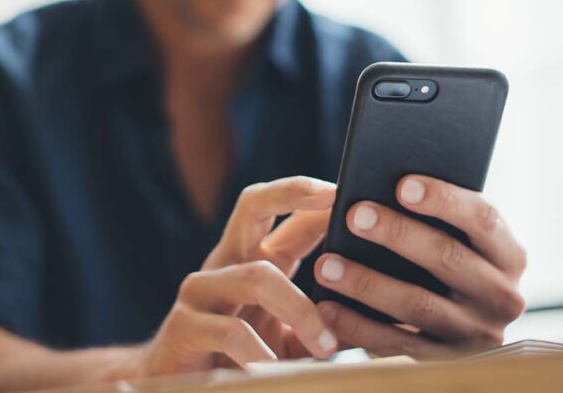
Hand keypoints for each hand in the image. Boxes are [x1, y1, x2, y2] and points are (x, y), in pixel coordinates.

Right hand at [137, 176, 339, 377]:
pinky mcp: (182, 325)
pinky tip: (276, 370)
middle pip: (253, 205)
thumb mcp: (294, 339)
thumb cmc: (245, 361)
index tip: (354, 190)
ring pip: (256, 277)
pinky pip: (229, 331)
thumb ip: (328, 322)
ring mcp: (201, 290)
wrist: (178, 392)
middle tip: (330, 196)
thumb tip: (384, 314)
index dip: (319, 196)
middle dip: (292, 191)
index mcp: (256, 259)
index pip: (288, 213)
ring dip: (299, 311)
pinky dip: (259, 353)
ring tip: (325, 346)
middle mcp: (227, 262)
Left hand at [313, 175, 526, 356]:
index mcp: (508, 256)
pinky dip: (359, 326)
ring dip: (368, 283)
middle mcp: (501, 296)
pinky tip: (329, 307)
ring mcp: (475, 333)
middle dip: (398, 234)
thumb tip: (390, 184)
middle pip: (448, 258)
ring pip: (419, 304)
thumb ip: (442, 219)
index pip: (484, 219)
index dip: (444, 200)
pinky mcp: (444, 360)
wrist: (464, 332)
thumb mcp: (463, 244)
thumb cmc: (450, 266)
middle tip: (355, 215)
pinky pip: (397, 343)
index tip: (402, 184)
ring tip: (327, 264)